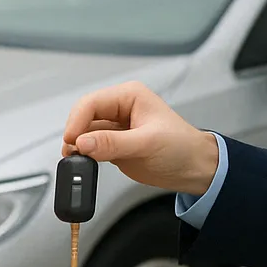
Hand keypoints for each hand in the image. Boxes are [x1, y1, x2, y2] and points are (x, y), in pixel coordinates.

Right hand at [62, 81, 219, 194]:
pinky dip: (85, 155)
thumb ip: (113, 143)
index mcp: (129, 96)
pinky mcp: (114, 145)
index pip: (92, 103)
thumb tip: (84, 143)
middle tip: (72, 152)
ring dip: (78, 146)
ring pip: (85, 133)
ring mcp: (116, 128)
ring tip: (77, 160)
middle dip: (76, 134)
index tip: (72, 140)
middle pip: (84, 116)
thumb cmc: (182, 147)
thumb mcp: (147, 143)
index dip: (78, 121)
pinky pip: (91, 147)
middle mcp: (119, 109)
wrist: (194, 169)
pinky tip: (85, 163)